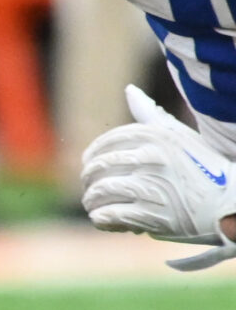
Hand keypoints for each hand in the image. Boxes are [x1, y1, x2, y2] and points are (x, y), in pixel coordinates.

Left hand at [80, 88, 235, 270]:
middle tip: (89, 186)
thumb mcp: (180, 136)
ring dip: (92, 200)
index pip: (108, 142)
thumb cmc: (204, 168)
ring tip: (93, 204)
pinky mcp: (150, 214)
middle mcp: (151, 159)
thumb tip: (129, 90)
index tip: (87, 162)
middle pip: (100, 167)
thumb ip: (152, 115)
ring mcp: (150, 187)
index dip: (93, 153)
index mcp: (156, 137)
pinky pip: (109, 215)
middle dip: (89, 178)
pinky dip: (101, 219)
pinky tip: (103, 219)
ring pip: (101, 192)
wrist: (229, 203)